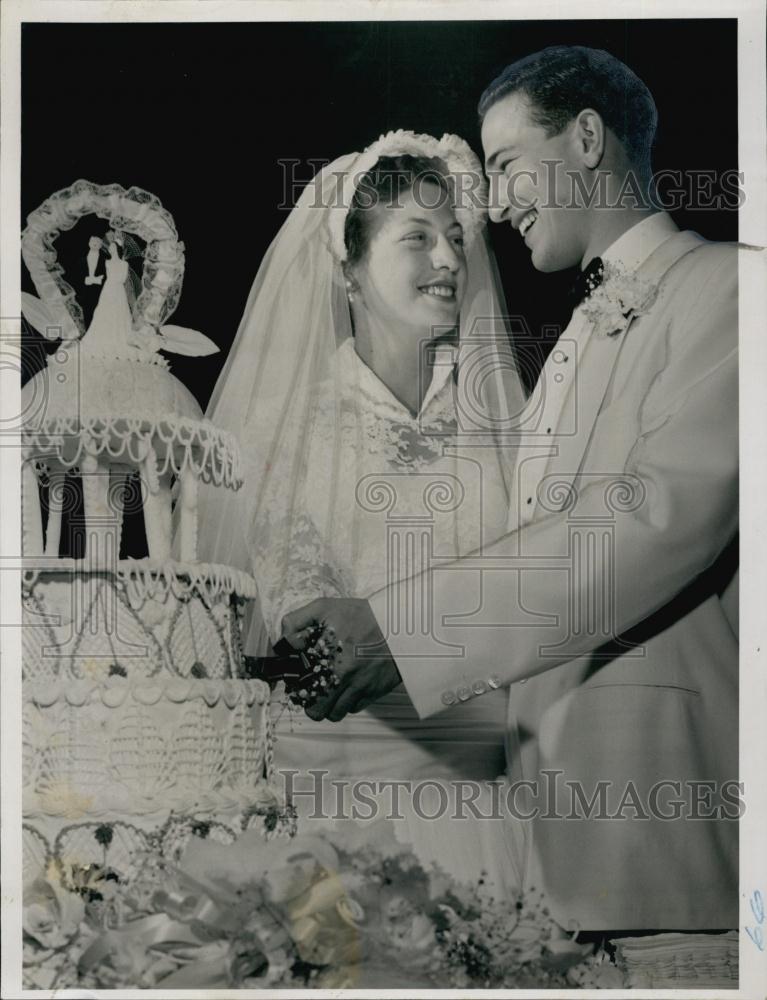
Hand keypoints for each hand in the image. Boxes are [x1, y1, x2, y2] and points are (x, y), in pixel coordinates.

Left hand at [281, 598, 400, 721]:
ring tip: (329, 691)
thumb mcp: (324, 607)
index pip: (299, 688)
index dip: (295, 687)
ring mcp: (360, 687)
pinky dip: (348, 702)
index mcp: (327, 657)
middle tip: (312, 690)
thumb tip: (283, 641)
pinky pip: (354, 708)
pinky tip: (348, 686)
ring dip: (329, 706)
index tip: (297, 680)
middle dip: (311, 703)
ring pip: (335, 714)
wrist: (400, 623)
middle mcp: (343, 676)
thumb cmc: (362, 614)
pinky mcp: (374, 692)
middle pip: (316, 711)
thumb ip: (297, 621)